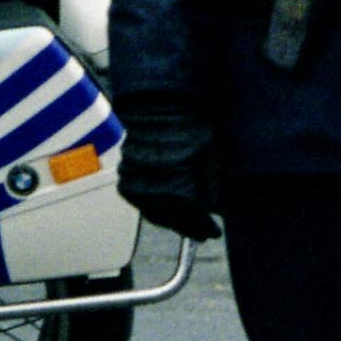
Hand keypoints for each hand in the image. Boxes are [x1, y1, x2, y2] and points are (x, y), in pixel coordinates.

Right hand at [115, 96, 219, 241]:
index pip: (193, 219)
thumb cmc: (188, 128)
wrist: (159, 107)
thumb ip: (210, 189)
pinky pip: (142, 203)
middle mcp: (153, 192)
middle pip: (173, 221)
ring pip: (155, 215)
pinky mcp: (126, 180)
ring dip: (172, 220)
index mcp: (176, 188)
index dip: (205, 227)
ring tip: (185, 222)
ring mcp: (137, 187)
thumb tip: (215, 210)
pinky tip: (166, 208)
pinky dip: (155, 208)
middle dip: (190, 227)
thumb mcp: (209, 160)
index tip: (214, 232)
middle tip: (202, 233)